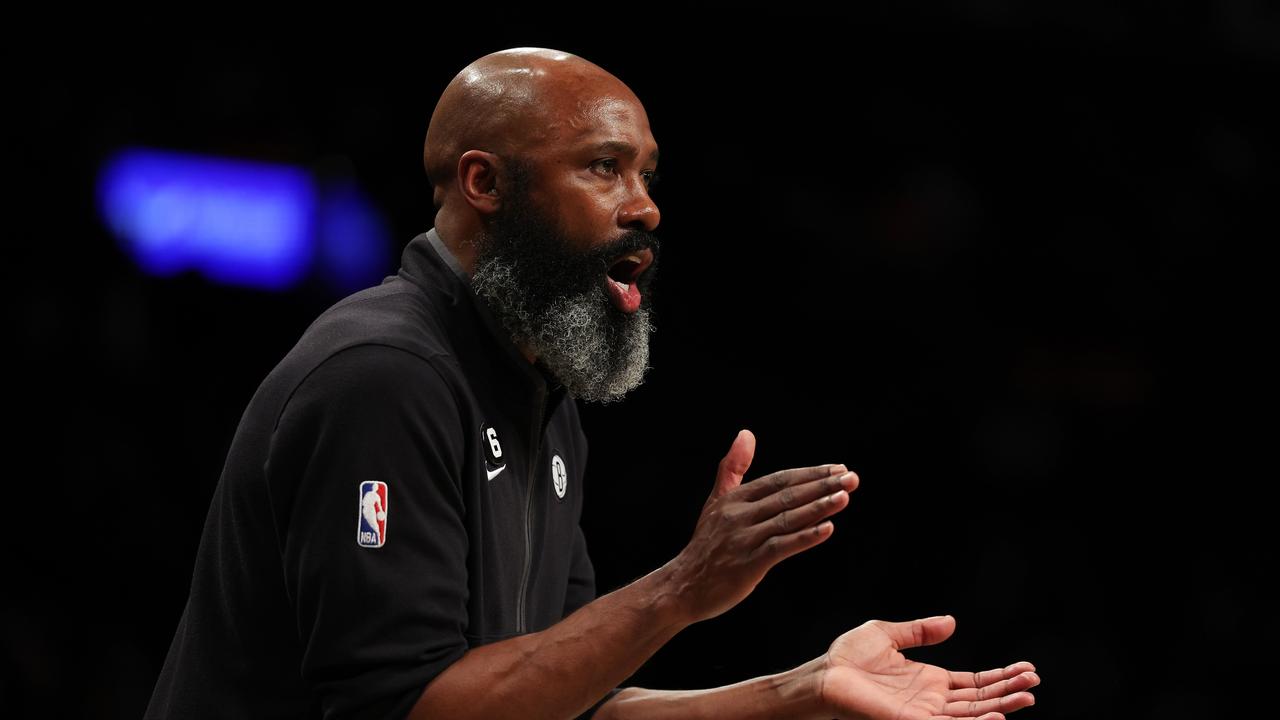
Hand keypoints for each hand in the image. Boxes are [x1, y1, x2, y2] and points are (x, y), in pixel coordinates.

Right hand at [665, 429, 858, 622]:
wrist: (684, 586)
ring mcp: (743, 539)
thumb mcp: (716, 501)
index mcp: (735, 498)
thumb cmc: (706, 545)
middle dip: (822, 486)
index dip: (809, 474)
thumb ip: (732, 468)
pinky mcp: (748, 564)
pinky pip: (781, 546)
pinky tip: (828, 529)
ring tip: (845, 497)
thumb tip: (746, 433)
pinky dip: (805, 537)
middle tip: (852, 478)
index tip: (838, 469)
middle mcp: (739, 514)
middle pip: (787, 495)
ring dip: (819, 507)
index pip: (779, 480)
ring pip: (787, 518)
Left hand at [818, 615, 1038, 719]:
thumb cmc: (848, 657)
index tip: (1027, 669)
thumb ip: (920, 631)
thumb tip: (952, 622)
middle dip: (1009, 692)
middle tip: (1034, 683)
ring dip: (1000, 706)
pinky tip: (996, 717)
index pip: (975, 683)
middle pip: (980, 700)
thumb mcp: (888, 635)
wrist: (824, 674)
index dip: (1001, 677)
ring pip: (971, 715)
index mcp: (930, 681)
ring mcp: (924, 714)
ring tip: (1027, 698)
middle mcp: (932, 701)